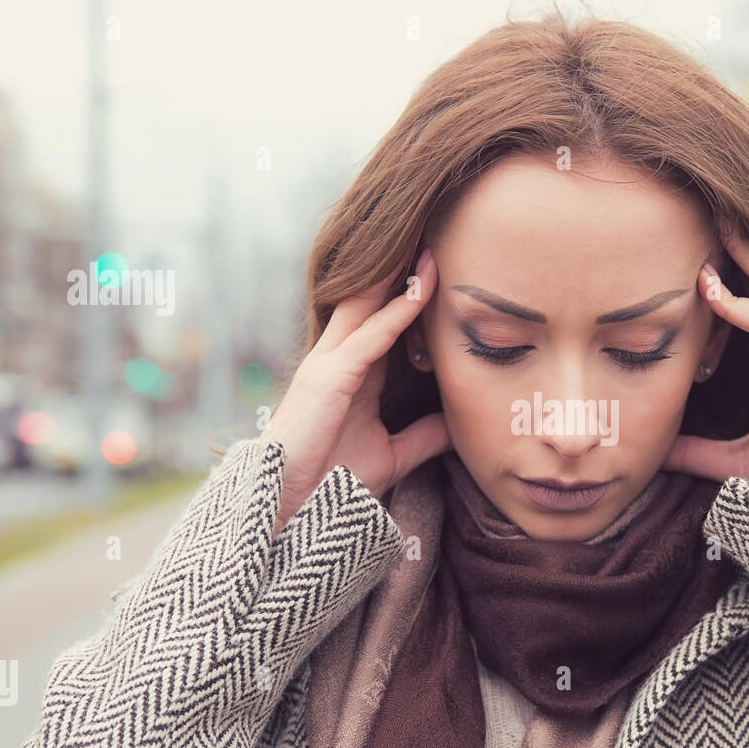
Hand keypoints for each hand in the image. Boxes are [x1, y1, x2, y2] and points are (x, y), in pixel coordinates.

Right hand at [262, 247, 450, 534]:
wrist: (291, 513)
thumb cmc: (332, 485)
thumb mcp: (391, 454)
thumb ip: (422, 436)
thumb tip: (457, 425)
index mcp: (350, 374)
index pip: (381, 318)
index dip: (406, 290)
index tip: (436, 263)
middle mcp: (336, 359)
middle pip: (370, 299)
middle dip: (399, 267)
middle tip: (433, 234)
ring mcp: (329, 365)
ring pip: (368, 304)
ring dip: (400, 274)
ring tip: (431, 243)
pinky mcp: (329, 378)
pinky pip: (371, 335)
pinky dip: (399, 310)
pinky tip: (423, 289)